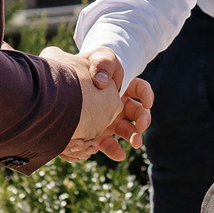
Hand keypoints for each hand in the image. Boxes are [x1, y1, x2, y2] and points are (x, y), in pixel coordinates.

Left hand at [41, 46, 148, 160]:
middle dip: (143, 121)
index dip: (147, 96)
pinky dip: (114, 150)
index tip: (148, 103)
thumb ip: (104, 63)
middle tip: (141, 127)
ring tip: (135, 143)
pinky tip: (119, 155)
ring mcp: (109, 121)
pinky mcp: (98, 133)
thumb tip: (104, 82)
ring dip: (134, 138)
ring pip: (127, 132)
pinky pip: (108, 144)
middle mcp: (119, 106)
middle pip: (138, 114)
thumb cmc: (86, 67)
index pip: (142, 91)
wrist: (65, 81)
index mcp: (124, 88)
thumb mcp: (97, 57)